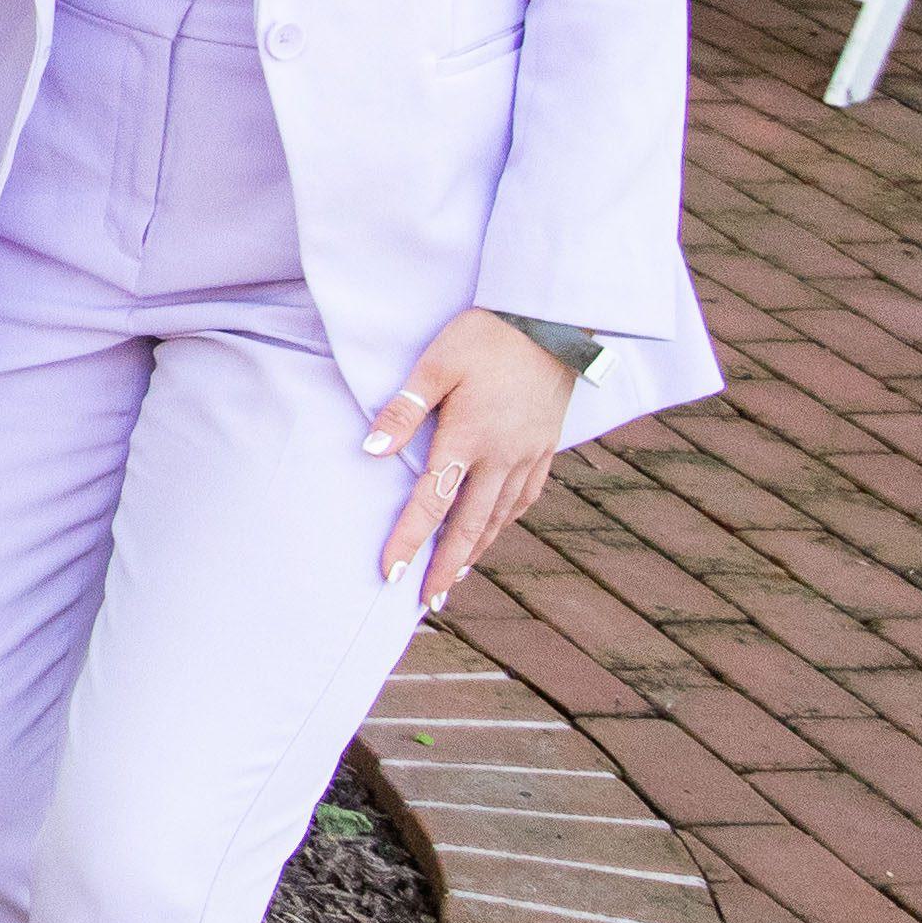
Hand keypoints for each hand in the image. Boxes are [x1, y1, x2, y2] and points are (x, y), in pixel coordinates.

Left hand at [370, 309, 585, 604]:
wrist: (551, 321)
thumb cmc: (485, 337)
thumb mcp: (435, 364)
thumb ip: (403, 410)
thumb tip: (369, 450)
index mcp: (468, 439)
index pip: (431, 503)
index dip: (409, 541)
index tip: (390, 575)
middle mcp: (502, 456)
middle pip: (469, 525)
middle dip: (445, 566)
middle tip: (427, 602)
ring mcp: (528, 455)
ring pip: (499, 517)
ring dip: (475, 550)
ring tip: (454, 579)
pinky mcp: (545, 447)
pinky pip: (524, 498)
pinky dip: (505, 523)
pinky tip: (493, 533)